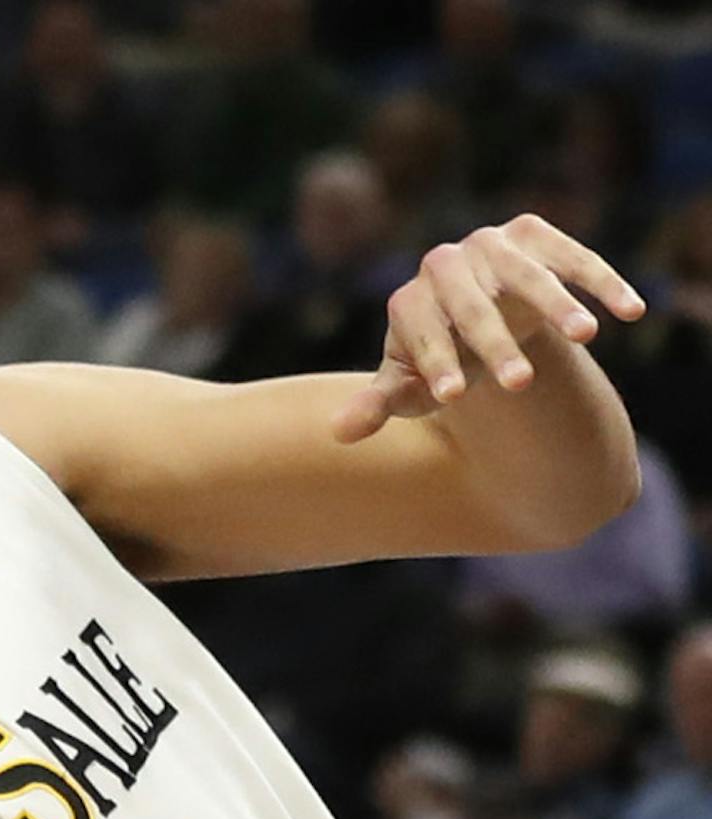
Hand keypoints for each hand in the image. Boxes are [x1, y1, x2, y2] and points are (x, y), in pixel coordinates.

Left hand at [334, 216, 642, 443]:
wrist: (472, 321)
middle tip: (519, 387)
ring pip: (528, 275)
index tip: (450, 399)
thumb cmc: (436, 362)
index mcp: (410, 299)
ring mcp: (492, 244)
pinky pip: (572, 255)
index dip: (434, 364)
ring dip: (559, 305)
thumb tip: (340, 432)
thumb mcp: (409, 387)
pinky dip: (601, 280)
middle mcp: (447, 262)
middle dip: (496, 347)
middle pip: (473, 306)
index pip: (421, 331)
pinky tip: (630, 312)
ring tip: (586, 338)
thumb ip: (382, 404)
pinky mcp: (535, 234)